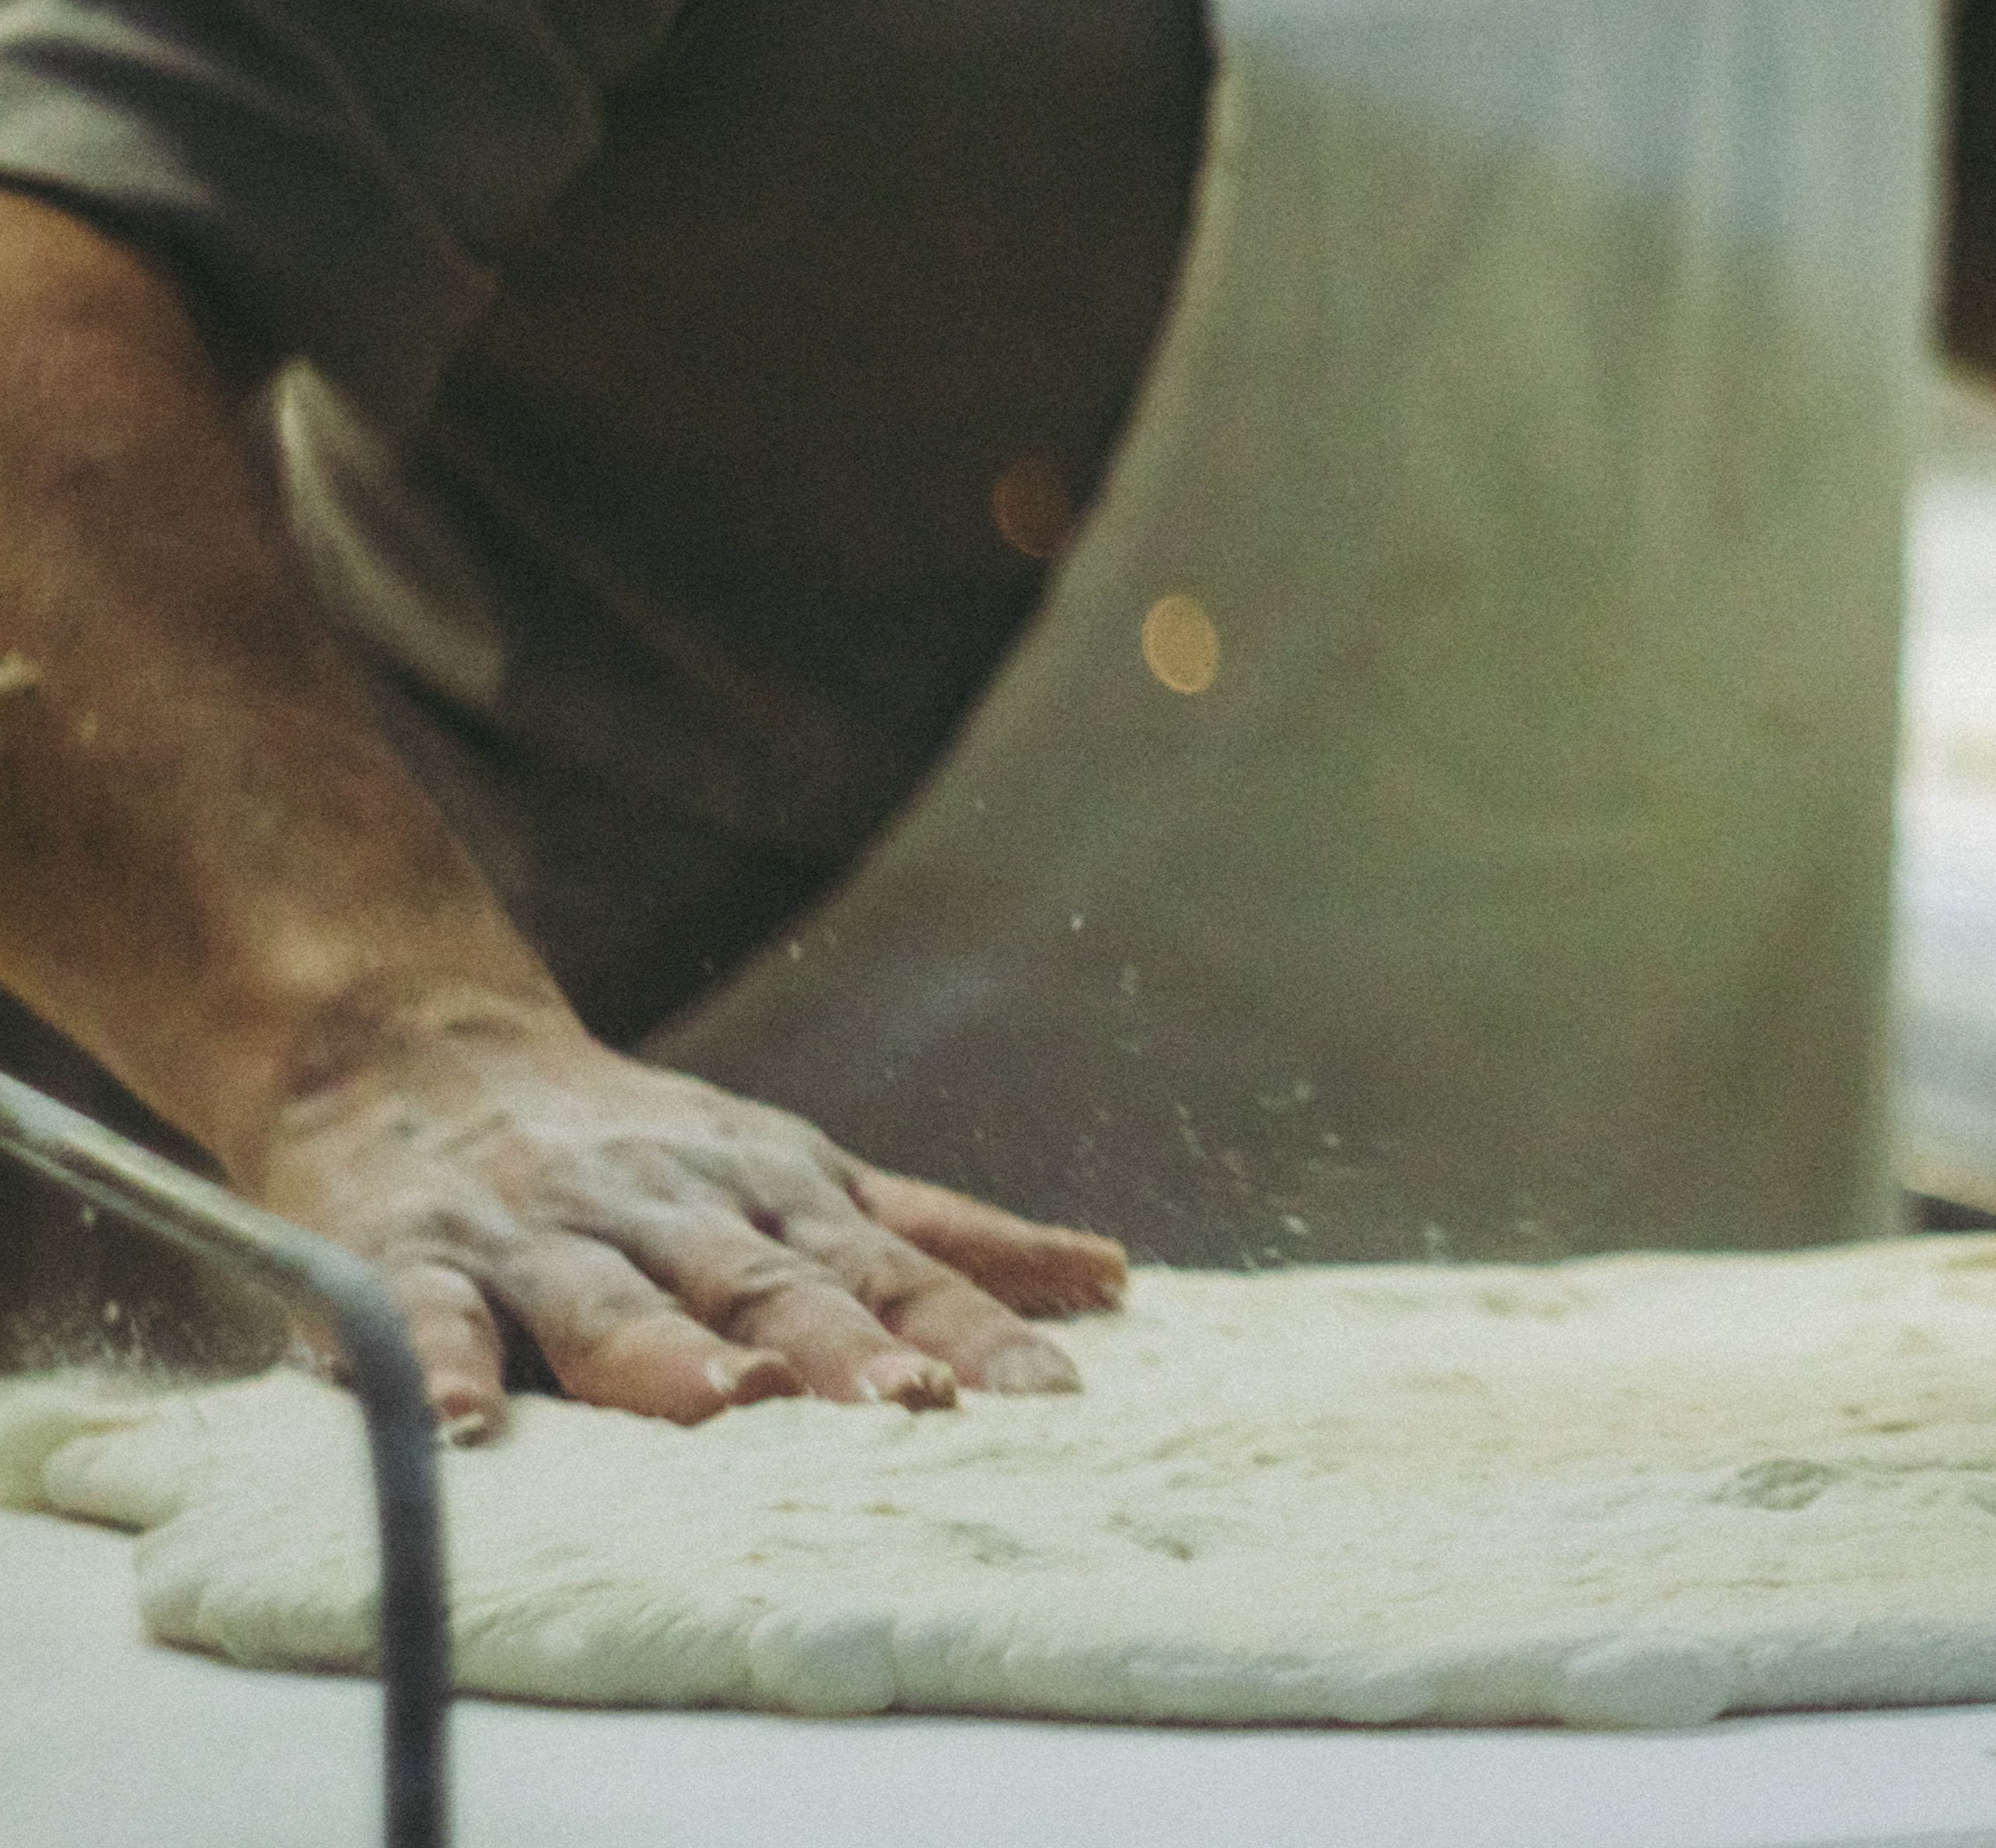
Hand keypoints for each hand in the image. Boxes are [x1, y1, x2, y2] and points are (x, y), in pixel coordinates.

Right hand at [238, 1003, 1126, 1438]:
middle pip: (768, 1287)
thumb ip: (940, 1240)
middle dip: (843, 1349)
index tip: (1051, 1397)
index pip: (895, 1273)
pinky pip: (427, 1316)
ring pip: (617, 1301)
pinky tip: (460, 1425)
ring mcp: (542, 1236)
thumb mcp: (802, 1173)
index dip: (972, 1331)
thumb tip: (1107, 1278)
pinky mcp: (412, 1259)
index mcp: (775, 1195)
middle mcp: (671, 1211)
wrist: (417, 1047)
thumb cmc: (641, 1145)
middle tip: (913, 1407)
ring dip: (672, 1358)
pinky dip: (440, 1367)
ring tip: (732, 1405)